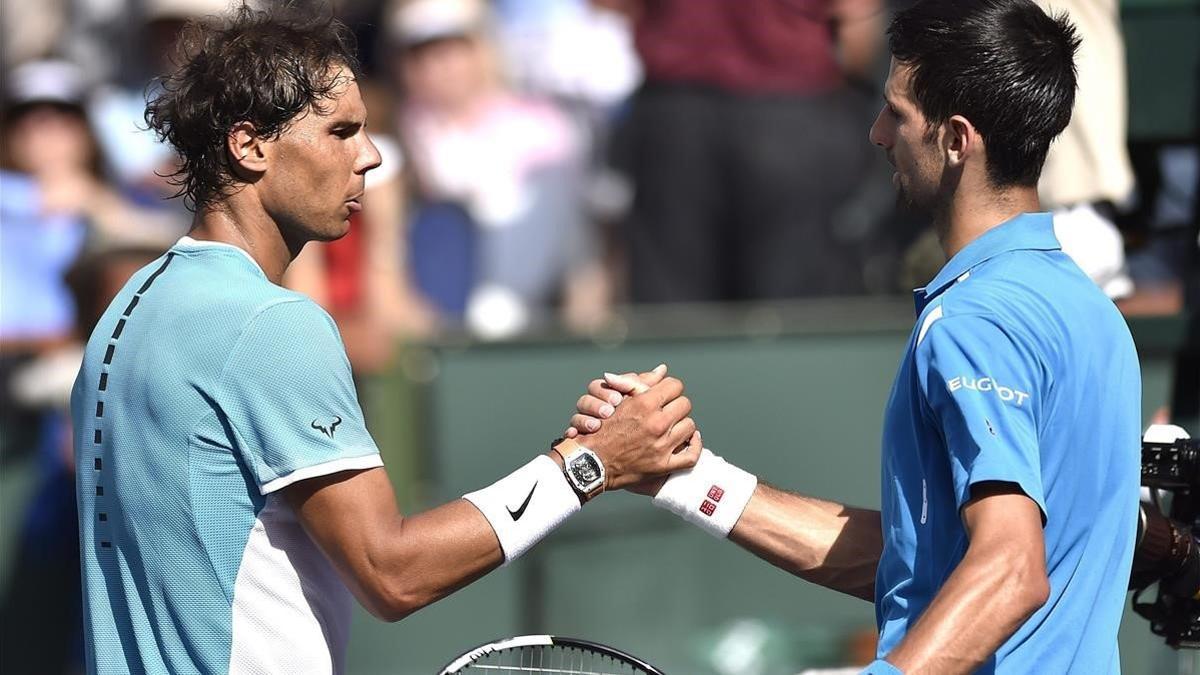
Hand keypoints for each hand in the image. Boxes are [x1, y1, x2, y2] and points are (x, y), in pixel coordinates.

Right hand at [562, 373, 699, 490]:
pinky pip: (691, 455)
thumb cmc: (601, 428)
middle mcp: (656, 424)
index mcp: (645, 404)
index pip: (674, 386)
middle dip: (675, 405)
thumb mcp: (618, 400)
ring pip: (690, 426)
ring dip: (681, 425)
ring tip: (672, 426)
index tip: (665, 394)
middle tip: (667, 410)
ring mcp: (662, 446)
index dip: (669, 388)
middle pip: (685, 404)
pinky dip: (694, 446)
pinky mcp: (663, 466)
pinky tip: (690, 439)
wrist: (592, 462)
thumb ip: (639, 382)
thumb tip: (662, 369)